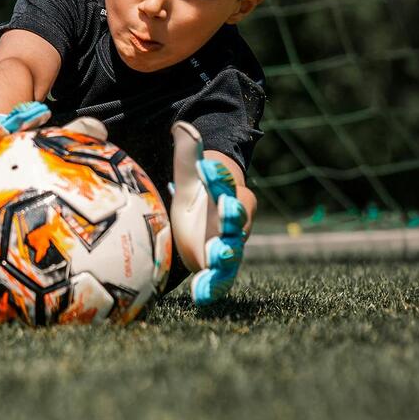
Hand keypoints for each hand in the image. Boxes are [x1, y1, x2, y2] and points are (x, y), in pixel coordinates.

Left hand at [169, 121, 247, 305]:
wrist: (200, 226)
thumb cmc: (196, 197)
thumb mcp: (189, 176)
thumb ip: (189, 154)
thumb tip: (181, 126)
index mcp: (228, 195)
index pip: (227, 183)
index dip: (218, 176)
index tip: (206, 167)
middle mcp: (232, 221)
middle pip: (237, 216)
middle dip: (233, 213)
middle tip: (226, 207)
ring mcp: (228, 246)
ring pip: (231, 249)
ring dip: (225, 252)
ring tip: (217, 253)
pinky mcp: (218, 269)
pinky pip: (218, 279)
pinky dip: (211, 286)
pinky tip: (201, 293)